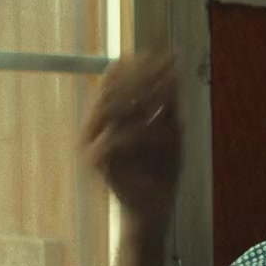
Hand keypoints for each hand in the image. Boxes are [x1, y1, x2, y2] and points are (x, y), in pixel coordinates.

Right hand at [80, 51, 181, 229]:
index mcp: (105, 115)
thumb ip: (169, 102)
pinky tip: (165, 133)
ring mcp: (89, 145)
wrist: (154, 209)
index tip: (169, 56)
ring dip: (145, 105)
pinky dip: (144, 133)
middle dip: (144, 78)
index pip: (114, 78)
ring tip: (171, 106)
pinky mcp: (95, 164)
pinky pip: (116, 139)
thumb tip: (175, 66)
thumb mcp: (171, 130)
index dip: (140, 64)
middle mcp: (92, 126)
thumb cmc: (161, 170)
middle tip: (172, 73)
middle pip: (111, 89)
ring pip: (113, 109)